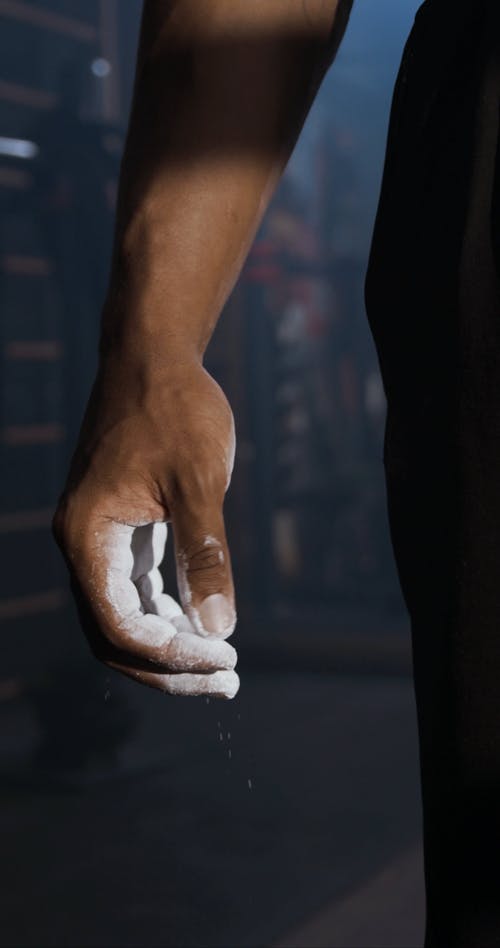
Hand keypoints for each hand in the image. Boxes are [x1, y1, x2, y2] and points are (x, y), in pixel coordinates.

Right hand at [53, 355, 238, 698]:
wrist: (154, 355)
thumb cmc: (174, 409)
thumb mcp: (198, 482)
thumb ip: (205, 556)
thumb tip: (219, 629)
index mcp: (87, 537)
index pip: (118, 625)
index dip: (169, 656)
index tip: (223, 660)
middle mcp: (84, 544)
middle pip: (114, 634)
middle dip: (168, 666)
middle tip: (227, 680)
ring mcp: (100, 538)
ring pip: (125, 616)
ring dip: (170, 644)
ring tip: (224, 662)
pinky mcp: (121, 528)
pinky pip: (137, 589)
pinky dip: (168, 613)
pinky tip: (206, 622)